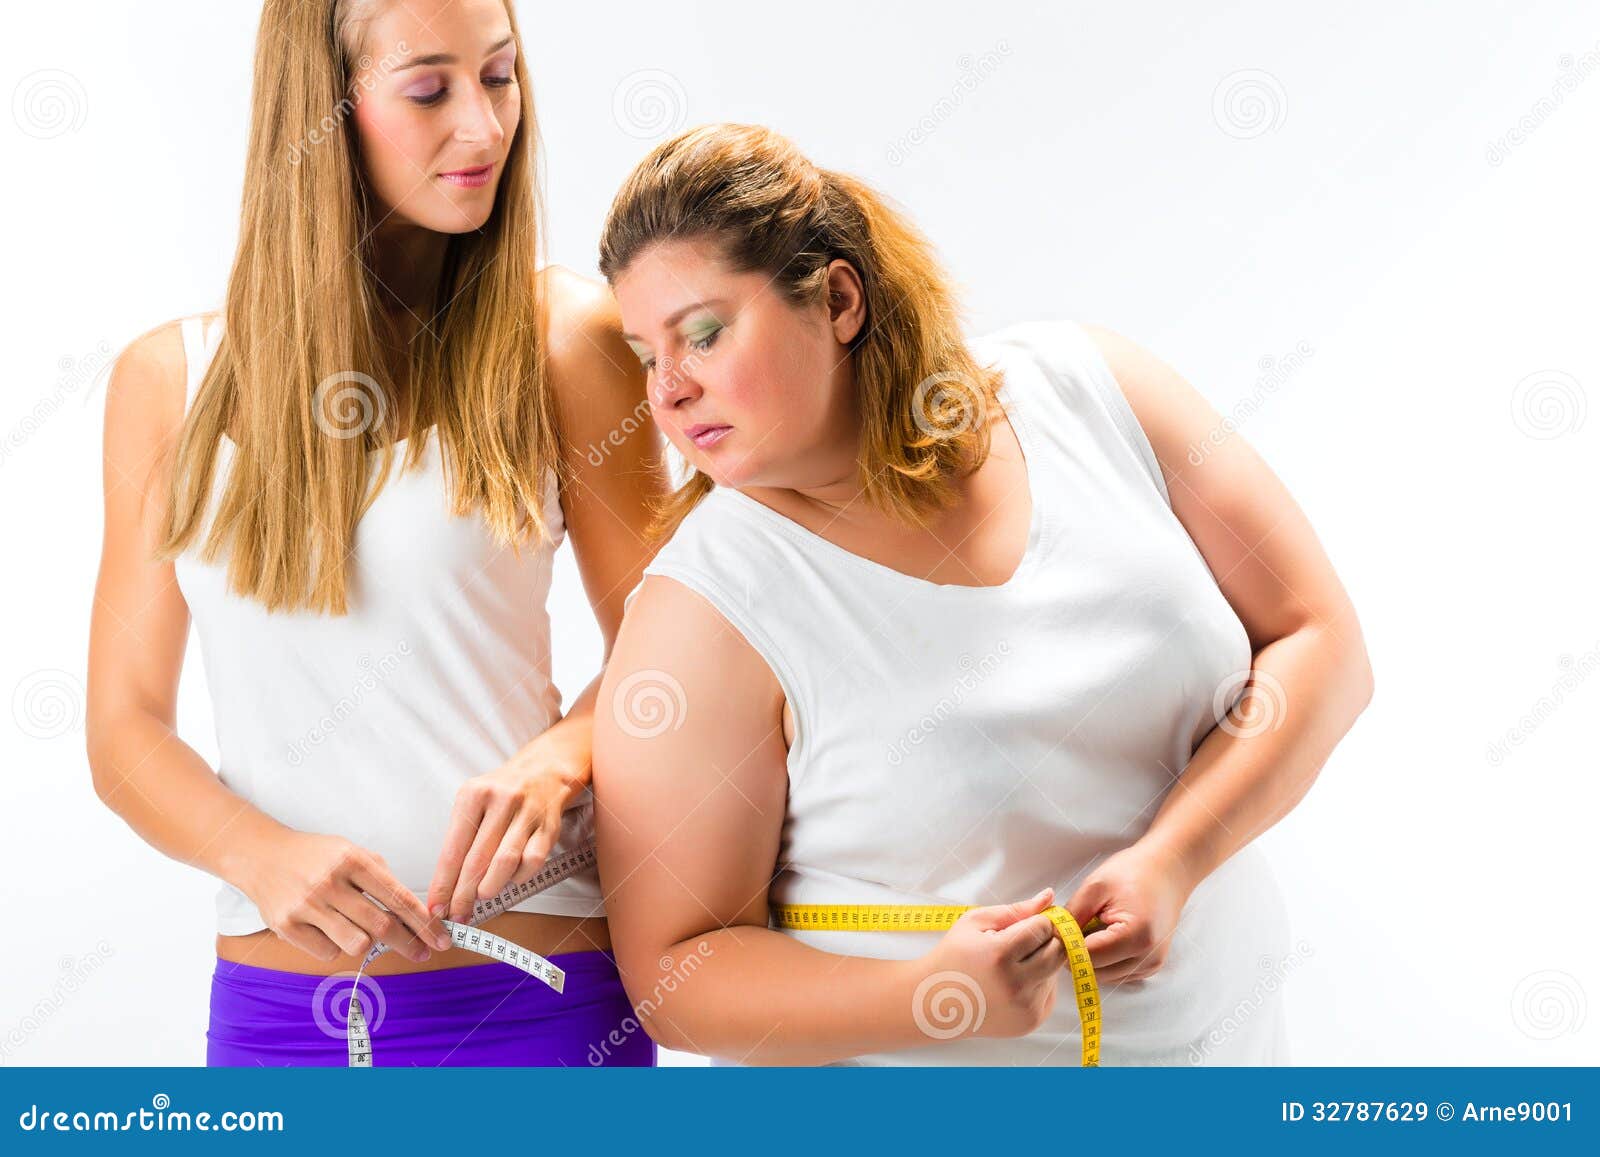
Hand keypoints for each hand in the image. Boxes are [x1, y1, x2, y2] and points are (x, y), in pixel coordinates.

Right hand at [235, 828, 451, 962]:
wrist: (261, 855)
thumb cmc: (314, 856)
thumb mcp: (351, 851)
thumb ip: (380, 877)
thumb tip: (412, 911)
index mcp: (352, 860)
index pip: (398, 897)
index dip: (423, 922)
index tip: (441, 937)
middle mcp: (330, 882)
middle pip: (382, 925)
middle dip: (409, 943)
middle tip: (423, 952)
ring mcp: (307, 906)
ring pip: (356, 944)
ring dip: (367, 944)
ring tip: (360, 931)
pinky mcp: (286, 926)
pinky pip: (327, 952)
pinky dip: (335, 947)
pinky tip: (328, 930)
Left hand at [428, 751, 585, 923]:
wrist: (543, 771)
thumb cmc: (500, 794)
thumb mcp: (472, 802)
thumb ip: (459, 839)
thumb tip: (446, 886)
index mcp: (473, 794)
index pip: (452, 849)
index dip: (443, 883)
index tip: (436, 907)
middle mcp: (501, 800)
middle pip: (476, 860)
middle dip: (463, 894)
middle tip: (457, 914)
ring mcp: (527, 813)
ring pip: (505, 862)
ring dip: (490, 887)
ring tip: (481, 897)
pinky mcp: (548, 826)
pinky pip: (532, 862)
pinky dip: (518, 878)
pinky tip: (510, 879)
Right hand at [916, 887, 1067, 1039]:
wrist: (936, 1002)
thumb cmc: (953, 957)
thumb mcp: (975, 922)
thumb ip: (1016, 909)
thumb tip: (1049, 896)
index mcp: (1000, 955)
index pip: (1044, 927)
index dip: (1035, 921)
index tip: (1021, 925)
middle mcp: (1016, 985)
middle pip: (1058, 950)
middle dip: (1045, 940)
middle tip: (1021, 941)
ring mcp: (1026, 1007)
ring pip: (1056, 971)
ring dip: (1043, 962)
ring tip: (1012, 964)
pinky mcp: (1032, 1021)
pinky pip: (1050, 991)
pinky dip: (1039, 982)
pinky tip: (1014, 983)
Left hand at [1064, 840, 1194, 986]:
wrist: (1167, 870)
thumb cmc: (1134, 872)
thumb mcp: (1096, 886)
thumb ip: (1073, 915)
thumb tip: (1054, 937)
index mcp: (1136, 936)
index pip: (1088, 958)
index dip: (1068, 945)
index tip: (1061, 929)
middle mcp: (1147, 957)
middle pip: (1095, 972)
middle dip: (1079, 953)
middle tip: (1076, 925)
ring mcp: (1151, 964)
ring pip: (1104, 976)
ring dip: (1092, 958)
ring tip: (1094, 927)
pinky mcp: (1150, 966)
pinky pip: (1117, 973)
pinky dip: (1106, 959)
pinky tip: (1107, 934)